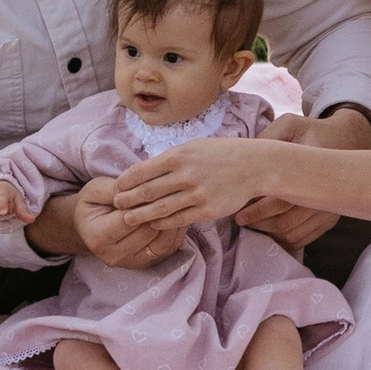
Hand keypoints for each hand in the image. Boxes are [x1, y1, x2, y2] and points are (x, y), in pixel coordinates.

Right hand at [25, 181, 190, 268]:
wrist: (89, 228)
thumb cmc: (93, 204)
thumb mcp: (96, 190)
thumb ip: (116, 189)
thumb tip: (139, 188)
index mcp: (99, 237)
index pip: (129, 219)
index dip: (145, 201)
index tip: (157, 184)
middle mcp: (114, 256)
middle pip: (148, 232)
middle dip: (162, 210)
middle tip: (175, 189)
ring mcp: (131, 263)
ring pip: (162, 242)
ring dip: (173, 221)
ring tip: (180, 200)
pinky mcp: (146, 264)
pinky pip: (168, 248)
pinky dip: (176, 231)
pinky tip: (180, 213)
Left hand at [111, 131, 279, 225]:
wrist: (253, 166)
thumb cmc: (222, 153)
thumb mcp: (194, 146)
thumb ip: (171, 158)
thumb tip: (146, 170)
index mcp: (179, 155)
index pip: (143, 170)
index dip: (126, 181)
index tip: (116, 187)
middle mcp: (185, 175)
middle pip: (148, 191)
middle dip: (128, 200)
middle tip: (116, 205)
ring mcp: (196, 194)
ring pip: (160, 209)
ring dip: (140, 215)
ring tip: (128, 219)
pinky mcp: (206, 210)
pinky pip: (178, 219)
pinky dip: (162, 222)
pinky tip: (153, 223)